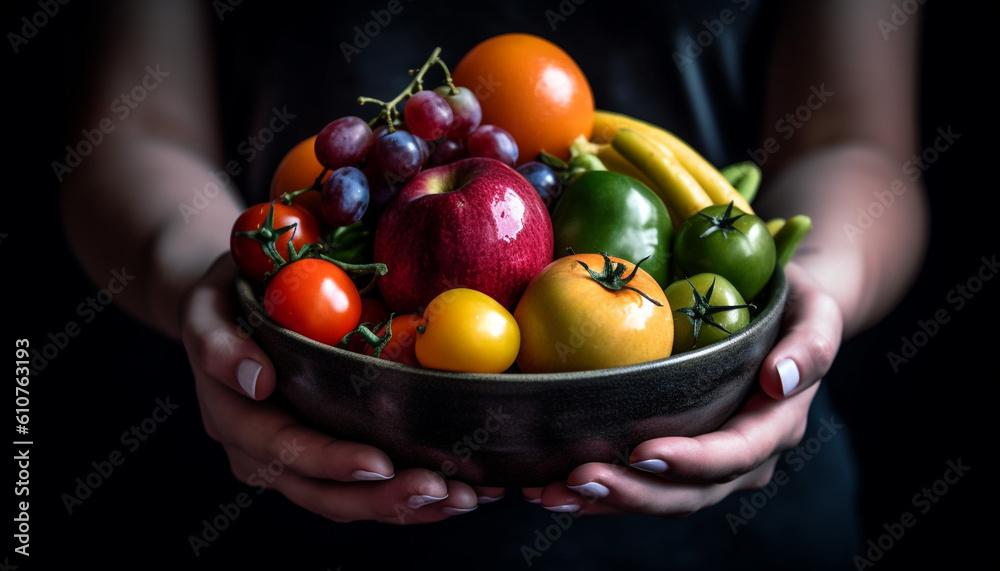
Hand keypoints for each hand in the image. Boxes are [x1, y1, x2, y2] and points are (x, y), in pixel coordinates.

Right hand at [180, 254, 503, 522]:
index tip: (379, 464)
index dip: (333, 463)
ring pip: (353, 500)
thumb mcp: (208, 309)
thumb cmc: (225, 301)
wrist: (226, 314)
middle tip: (444, 492)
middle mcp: (265, 454)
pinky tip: (464, 488)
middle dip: (386, 499)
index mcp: (236, 421)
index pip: (285, 451)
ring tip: (466, 498)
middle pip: (325, 493)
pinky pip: (369, 486)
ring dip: (410, 506)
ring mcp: (298, 462)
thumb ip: (219, 343)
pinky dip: (415, 492)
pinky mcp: (329, 456)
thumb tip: (256, 377)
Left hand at [521, 262, 841, 515]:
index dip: (691, 460)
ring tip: (551, 494)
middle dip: (633, 493)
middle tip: (577, 480)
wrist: (779, 314)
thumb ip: (810, 345)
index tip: (643, 451)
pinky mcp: (676, 454)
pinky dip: (597, 490)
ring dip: (605, 500)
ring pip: (658, 496)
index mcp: (775, 426)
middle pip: (689, 492)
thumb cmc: (793, 304)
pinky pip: (639, 482)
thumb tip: (780, 379)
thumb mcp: (815, 312)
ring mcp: (707, 462)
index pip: (734, 454)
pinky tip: (551, 486)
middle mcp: (742, 456)